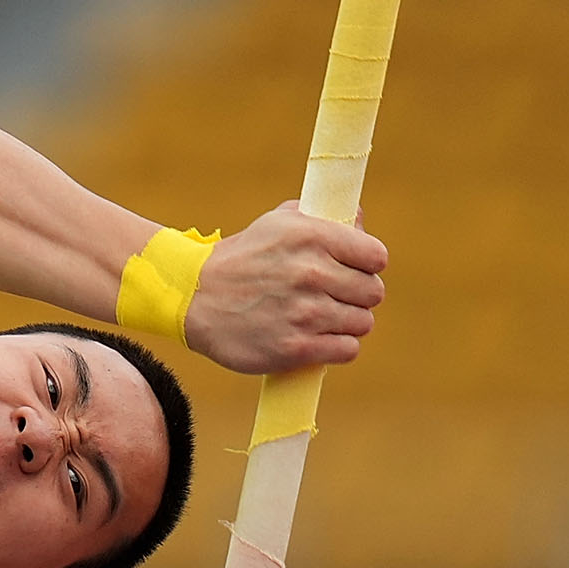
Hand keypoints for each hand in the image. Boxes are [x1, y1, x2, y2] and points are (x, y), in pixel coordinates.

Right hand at [184, 203, 387, 374]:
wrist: (191, 298)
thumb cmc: (240, 258)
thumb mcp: (277, 222)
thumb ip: (322, 217)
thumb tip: (359, 221)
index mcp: (312, 236)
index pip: (376, 257)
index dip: (367, 266)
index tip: (352, 271)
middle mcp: (311, 273)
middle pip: (372, 293)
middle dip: (357, 296)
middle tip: (333, 298)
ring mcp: (304, 313)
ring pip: (362, 323)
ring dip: (346, 323)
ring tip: (321, 320)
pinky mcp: (295, 347)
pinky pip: (346, 350)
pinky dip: (337, 347)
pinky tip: (318, 340)